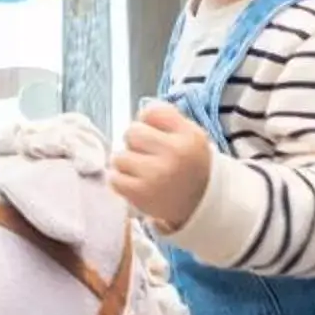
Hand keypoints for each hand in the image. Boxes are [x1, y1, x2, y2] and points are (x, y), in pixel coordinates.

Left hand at [112, 103, 213, 230]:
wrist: (199, 203)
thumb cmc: (189, 164)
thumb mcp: (190, 135)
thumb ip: (167, 118)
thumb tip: (141, 112)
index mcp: (188, 135)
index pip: (152, 112)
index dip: (148, 122)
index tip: (155, 135)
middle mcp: (174, 153)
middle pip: (132, 132)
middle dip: (135, 142)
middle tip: (146, 154)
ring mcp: (156, 174)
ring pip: (119, 156)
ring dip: (126, 162)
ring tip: (141, 171)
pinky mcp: (141, 194)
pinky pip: (114, 178)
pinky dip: (120, 180)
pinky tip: (134, 182)